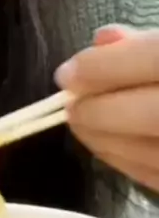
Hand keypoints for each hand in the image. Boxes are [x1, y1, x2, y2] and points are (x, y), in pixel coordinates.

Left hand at [55, 25, 158, 192]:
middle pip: (152, 114)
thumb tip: (101, 40)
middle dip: (100, 111)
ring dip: (107, 141)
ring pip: (153, 155)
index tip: (67, 74)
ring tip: (82, 123)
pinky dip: (128, 161)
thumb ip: (146, 40)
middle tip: (70, 107)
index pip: (154, 60)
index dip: (104, 68)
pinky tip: (109, 144)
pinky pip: (157, 177)